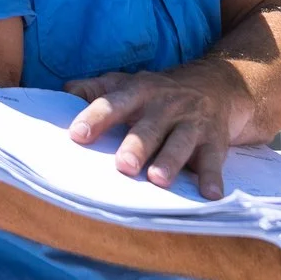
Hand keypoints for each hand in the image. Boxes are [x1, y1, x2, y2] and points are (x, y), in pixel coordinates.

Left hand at [64, 64, 245, 199]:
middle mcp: (166, 106)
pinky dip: (213, 178)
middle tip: (124, 166)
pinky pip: (214, 161)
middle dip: (137, 146)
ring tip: (158, 180)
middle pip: (149, 127)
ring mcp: (192, 123)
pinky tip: (210, 195)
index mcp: (139, 92)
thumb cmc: (158, 92)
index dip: (95, 117)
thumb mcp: (128, 84)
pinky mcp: (214, 141)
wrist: (216, 85)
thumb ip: (96, 89)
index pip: (113, 103)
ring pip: (180, 142)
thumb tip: (64, 92)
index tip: (78, 135)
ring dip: (170, 161)